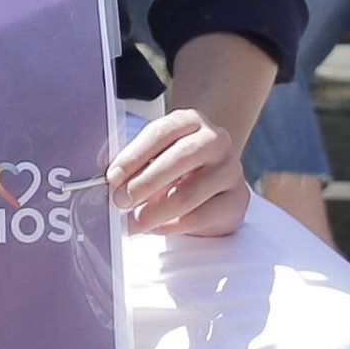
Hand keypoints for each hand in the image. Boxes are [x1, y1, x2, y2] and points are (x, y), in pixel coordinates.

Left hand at [107, 107, 251, 238]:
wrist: (214, 180)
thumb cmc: (176, 166)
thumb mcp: (156, 156)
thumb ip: (136, 164)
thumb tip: (111, 185)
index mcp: (191, 121)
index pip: (162, 132)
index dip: (135, 155)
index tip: (113, 177)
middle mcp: (216, 140)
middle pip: (181, 158)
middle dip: (145, 183)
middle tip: (120, 201)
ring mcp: (231, 169)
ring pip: (190, 192)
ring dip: (155, 211)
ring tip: (134, 222)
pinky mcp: (238, 199)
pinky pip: (202, 216)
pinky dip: (173, 225)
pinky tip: (156, 228)